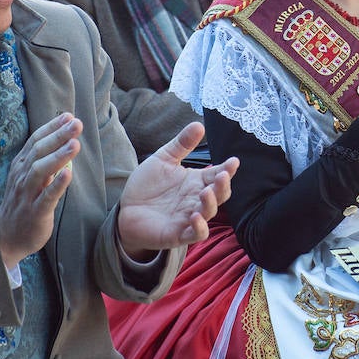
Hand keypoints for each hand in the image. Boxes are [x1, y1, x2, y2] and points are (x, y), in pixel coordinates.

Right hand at [0, 112, 81, 268]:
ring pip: (40, 171)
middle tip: (77, 124)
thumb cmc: (24, 200)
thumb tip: (64, 136)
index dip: (52, 127)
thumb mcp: (29, 176)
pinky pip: (46, 197)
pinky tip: (68, 174)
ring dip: (58, 156)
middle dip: (58, 136)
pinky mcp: (35, 212)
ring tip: (75, 144)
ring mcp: (27, 194)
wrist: (7, 235)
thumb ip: (43, 158)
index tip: (69, 116)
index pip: (35, 141)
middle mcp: (22, 176)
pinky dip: (56, 185)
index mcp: (21, 165)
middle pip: (39, 151)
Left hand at [117, 122, 238, 259]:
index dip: (228, 169)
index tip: (234, 161)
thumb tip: (199, 124)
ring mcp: (189, 217)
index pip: (218, 174)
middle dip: (223, 186)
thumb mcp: (163, 159)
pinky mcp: (178, 234)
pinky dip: (199, 228)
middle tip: (222, 175)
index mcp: (196, 181)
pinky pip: (196, 234)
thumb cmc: (147, 185)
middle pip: (219, 194)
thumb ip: (181, 144)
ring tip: (205, 192)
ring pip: (210, 213)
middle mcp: (196, 199)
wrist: (125, 209)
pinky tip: (195, 217)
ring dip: (211, 203)